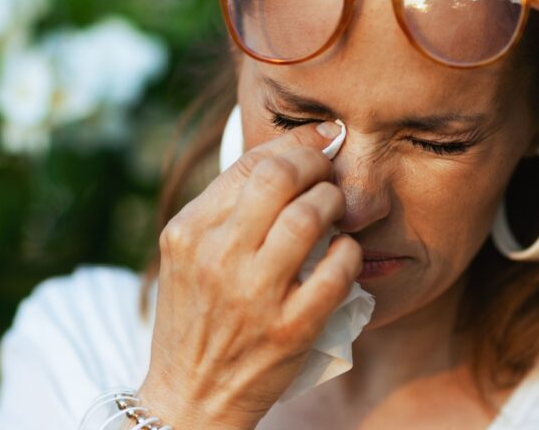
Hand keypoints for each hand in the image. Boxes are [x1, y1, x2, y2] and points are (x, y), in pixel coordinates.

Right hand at [138, 122, 360, 429]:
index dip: (295, 144)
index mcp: (189, 231)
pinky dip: (349, 254)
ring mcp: (253, 295)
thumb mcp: (190, 254)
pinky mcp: (289, 329)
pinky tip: (343, 254)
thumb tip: (289, 152)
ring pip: (311, 217)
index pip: (250, 164)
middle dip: (317, 165)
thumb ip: (227, 207)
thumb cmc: (197, 316)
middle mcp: (217, 257)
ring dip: (335, 203)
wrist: (190, 397)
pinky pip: (336, 271)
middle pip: (281, 178)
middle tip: (329, 174)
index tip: (321, 141)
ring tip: (337, 210)